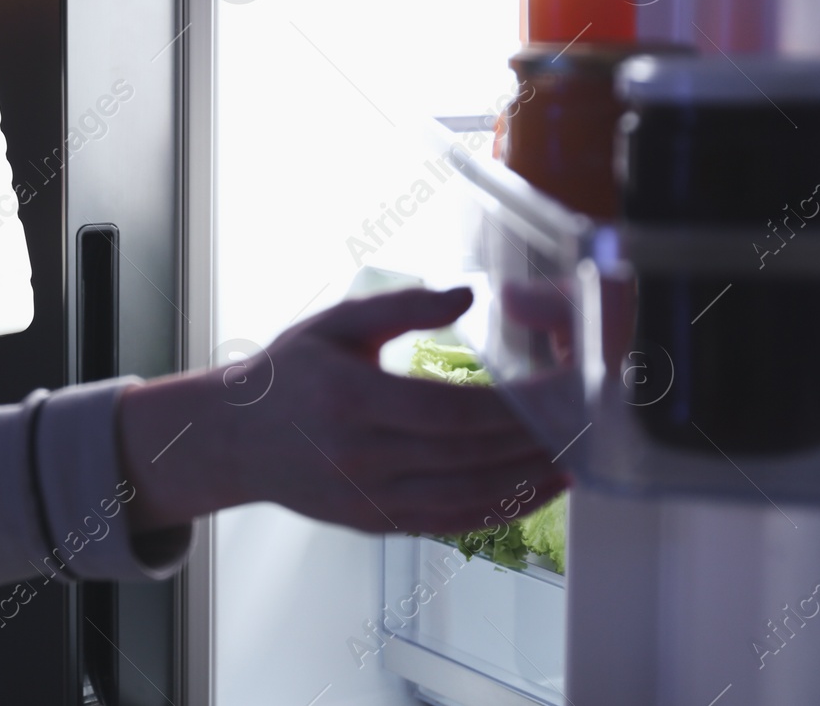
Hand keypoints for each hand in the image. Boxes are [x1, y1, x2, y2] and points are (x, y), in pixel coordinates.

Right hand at [115, 287, 567, 536]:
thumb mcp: (334, 324)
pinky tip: (530, 492)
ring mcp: (367, 496)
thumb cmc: (287, 374)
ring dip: (524, 482)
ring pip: (464, 497)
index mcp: (352, 399)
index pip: (452, 410)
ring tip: (571, 460)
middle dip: (533, 440)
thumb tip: (467, 296)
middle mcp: (360, 455)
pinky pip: (446, 522)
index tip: (558, 390)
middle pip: (468, 455)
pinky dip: (495, 511)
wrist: (236, 438)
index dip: (513, 406)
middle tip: (583, 422)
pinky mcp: (374, 523)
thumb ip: (401, 306)